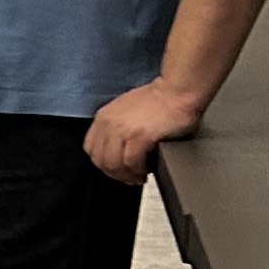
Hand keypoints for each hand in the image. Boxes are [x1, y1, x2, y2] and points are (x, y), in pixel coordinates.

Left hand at [85, 78, 204, 184]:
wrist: (178, 91)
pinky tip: (145, 171)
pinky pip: (131, 162)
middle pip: (100, 160)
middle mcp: (109, 123)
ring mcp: (123, 130)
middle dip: (114, 173)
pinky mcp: (140, 136)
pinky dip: (138, 170)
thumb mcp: (126, 110)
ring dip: (126, 175)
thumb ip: (116, 127)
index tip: (116, 169)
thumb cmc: (159, 100)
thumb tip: (117, 149)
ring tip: (139, 177)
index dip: (103, 163)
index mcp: (103, 117)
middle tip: (129, 178)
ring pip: (113, 164)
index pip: (91, 149)